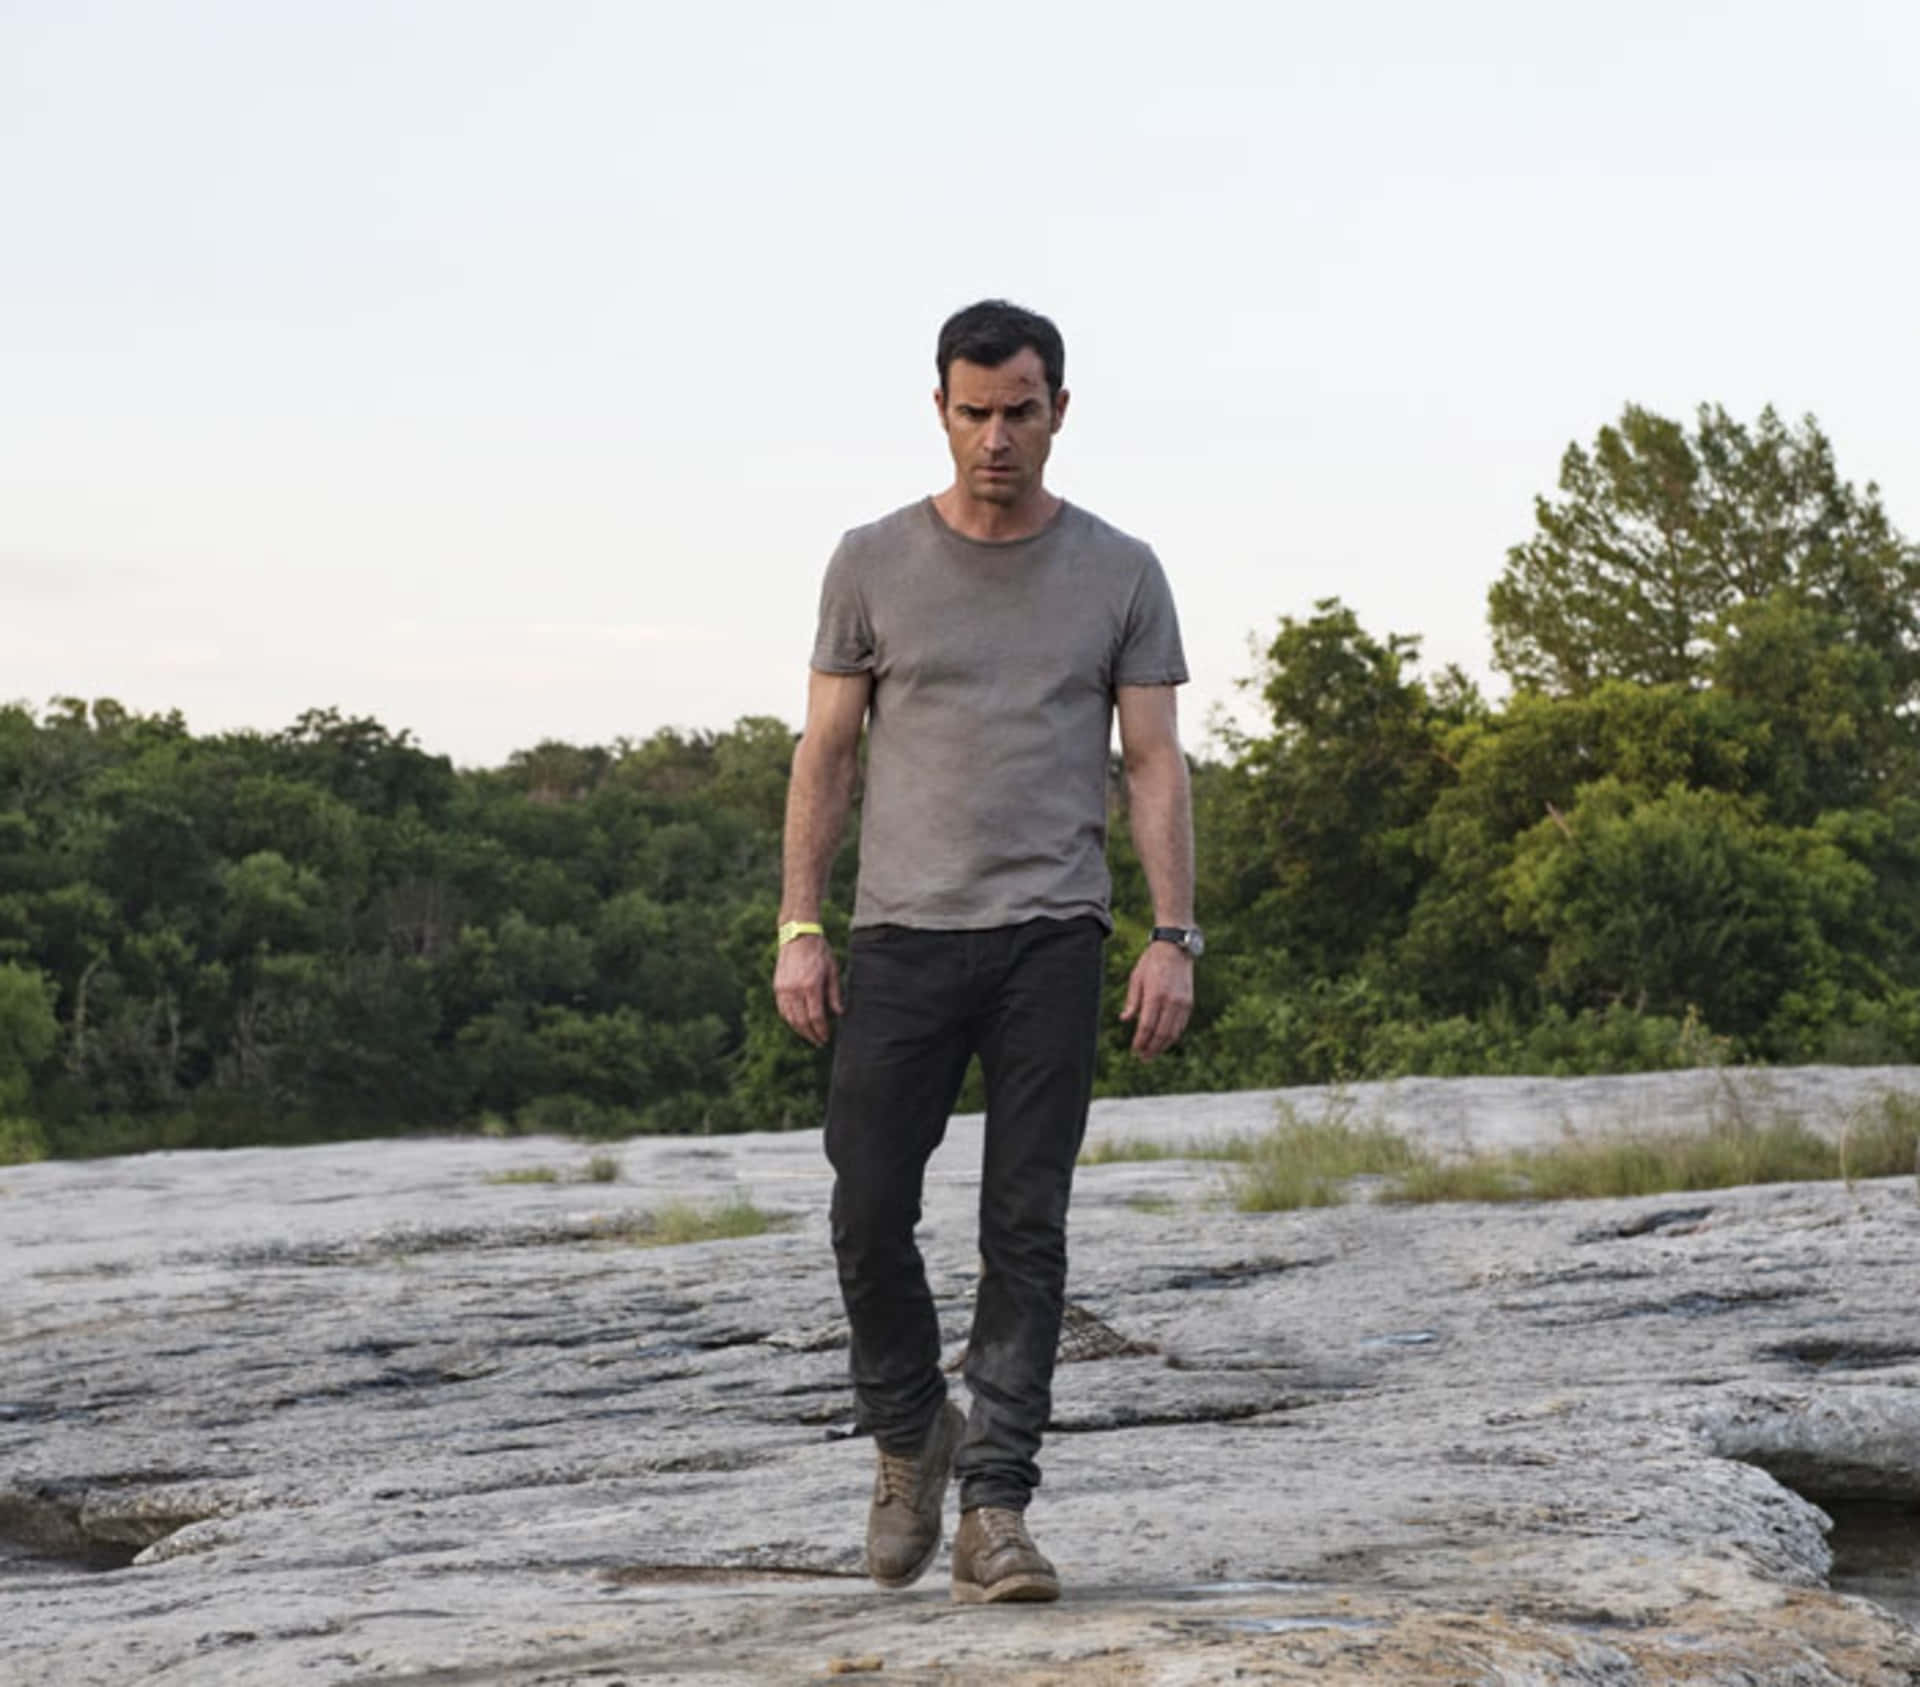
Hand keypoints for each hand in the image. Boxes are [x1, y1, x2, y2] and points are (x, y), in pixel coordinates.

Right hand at [773, 934, 841, 1046]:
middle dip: (811, 1035)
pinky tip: (798, 1023)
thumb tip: (839, 1013)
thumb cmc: (819, 951)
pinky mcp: (778, 986)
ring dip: (800, 1030)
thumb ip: (835, 994)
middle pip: (801, 1021)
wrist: (798, 935)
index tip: (826, 1038)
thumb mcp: (833, 970)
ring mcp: (784, 989)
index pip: (816, 1017)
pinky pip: (782, 1010)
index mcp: (811, 985)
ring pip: (790, 1018)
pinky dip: (790, 1020)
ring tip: (809, 1035)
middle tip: (819, 1042)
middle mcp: (795, 989)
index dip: (821, 1030)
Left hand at [1121, 941, 1192, 1059]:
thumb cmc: (1151, 961)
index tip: (1134, 1050)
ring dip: (1163, 1046)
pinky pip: (1181, 1025)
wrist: (1175, 947)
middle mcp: (1171, 1001)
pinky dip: (1172, 1036)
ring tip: (1152, 1054)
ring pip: (1173, 1032)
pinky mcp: (1189, 1002)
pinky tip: (1164, 1041)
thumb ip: (1132, 1001)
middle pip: (1161, 1033)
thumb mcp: (1136, 978)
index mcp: (1155, 994)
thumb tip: (1125, 1019)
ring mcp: (1182, 1002)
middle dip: (1151, 1049)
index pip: (1147, 1026)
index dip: (1140, 1041)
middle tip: (1143, 1059)